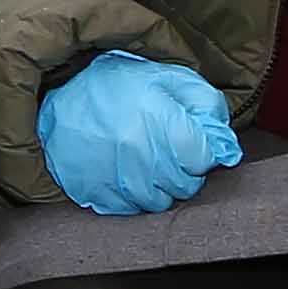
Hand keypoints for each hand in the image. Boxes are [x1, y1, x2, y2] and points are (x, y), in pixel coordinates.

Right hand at [37, 48, 240, 214]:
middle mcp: (136, 151)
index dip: (201, 152)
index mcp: (158, 119)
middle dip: (183, 172)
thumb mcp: (167, 78)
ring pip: (157, 203)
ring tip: (148, 166)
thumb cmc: (118, 85)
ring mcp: (112, 175)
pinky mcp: (92, 191)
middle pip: (184, 185)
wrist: (59, 95)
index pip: (203, 159)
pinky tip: (126, 177)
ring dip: (159, 188)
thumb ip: (206, 104)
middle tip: (168, 154)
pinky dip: (131, 198)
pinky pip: (128, 210)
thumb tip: (228, 145)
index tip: (189, 144)